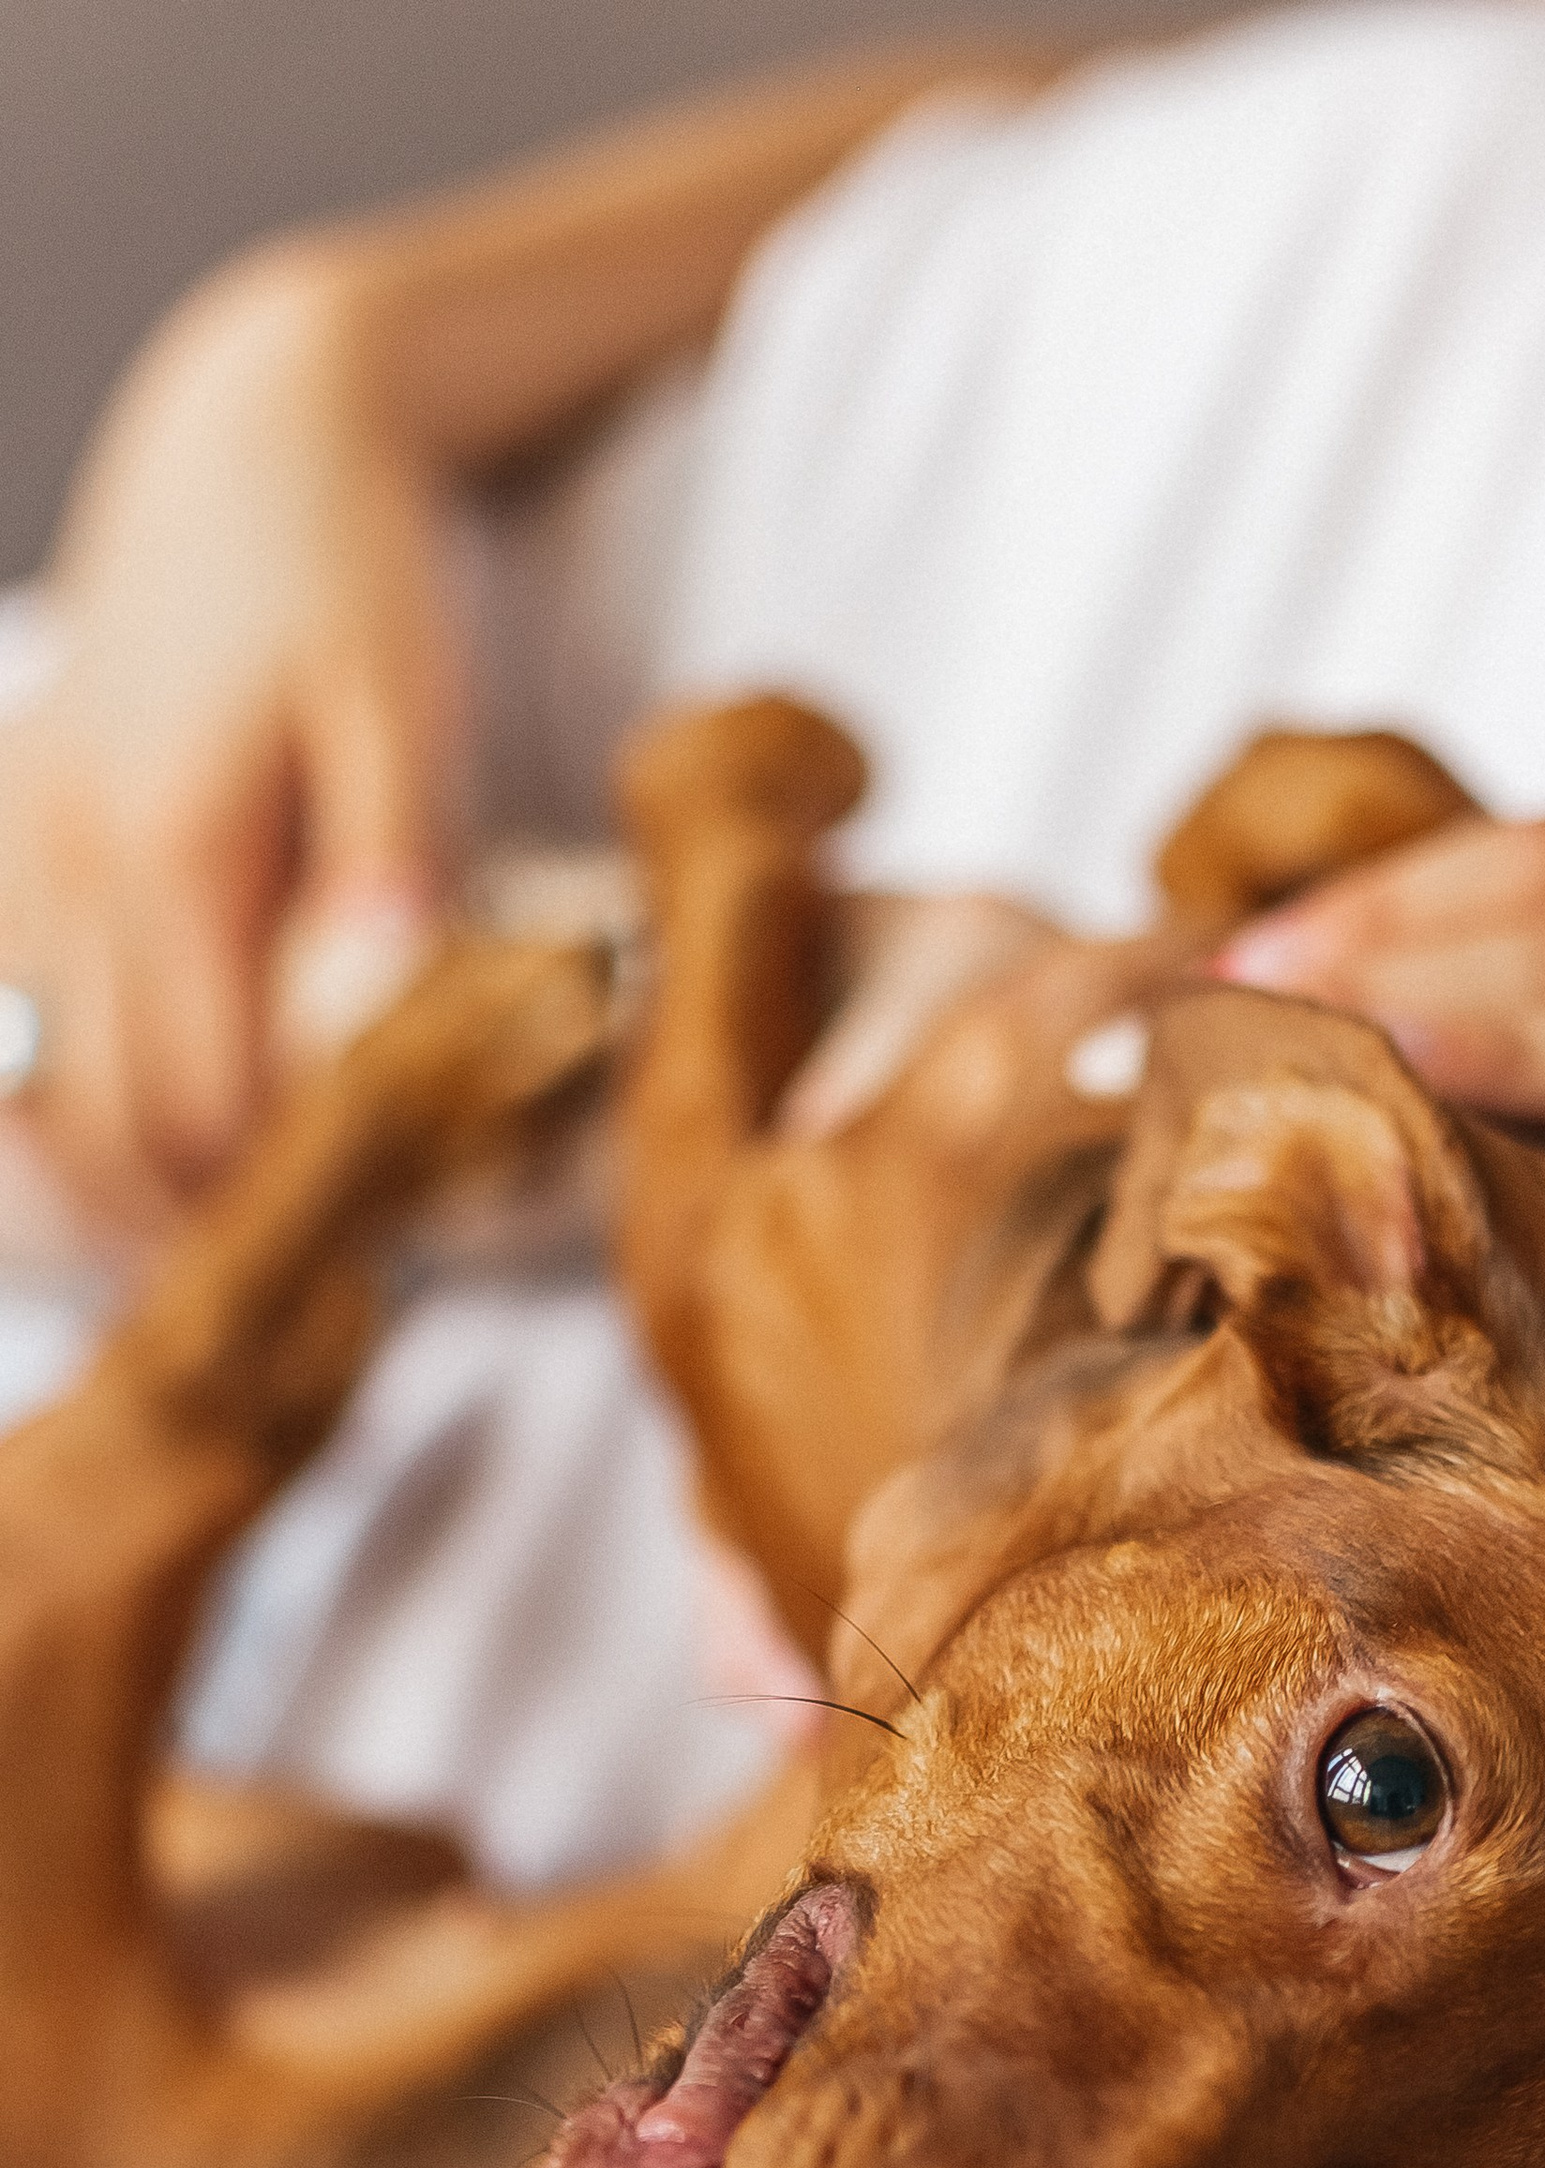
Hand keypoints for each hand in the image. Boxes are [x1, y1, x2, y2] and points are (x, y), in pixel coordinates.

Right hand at [0, 248, 462, 1227]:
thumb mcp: (406, 713)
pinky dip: (50, 1118)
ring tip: (234, 1227)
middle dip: (206, 1222)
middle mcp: (60, 864)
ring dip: (118, 1192)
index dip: (282, 1204)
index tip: (378, 1237)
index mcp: (169, 847)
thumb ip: (390, 869)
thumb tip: (382, 1003)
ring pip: (26, 1106)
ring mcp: (11, 854)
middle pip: (107, 1137)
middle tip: (320, 1255)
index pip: (201, 1113)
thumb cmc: (353, 578)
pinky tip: (137, 1153)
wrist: (247, 435)